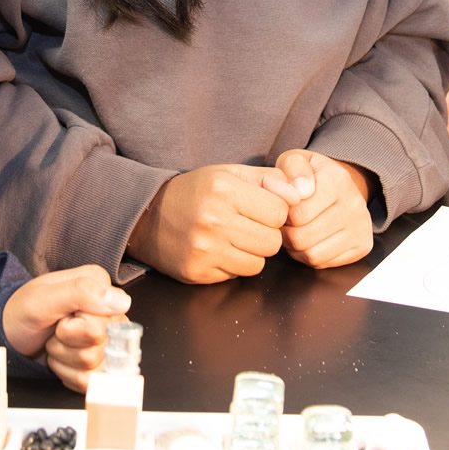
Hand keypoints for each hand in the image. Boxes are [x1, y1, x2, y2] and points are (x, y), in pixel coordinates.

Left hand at [0, 266, 131, 391]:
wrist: (9, 333)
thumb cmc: (22, 311)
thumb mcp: (42, 297)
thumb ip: (82, 292)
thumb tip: (121, 302)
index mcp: (100, 288)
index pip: (102, 323)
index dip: (73, 327)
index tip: (60, 317)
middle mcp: (108, 313)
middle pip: (98, 346)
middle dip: (65, 342)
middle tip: (53, 329)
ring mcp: (106, 340)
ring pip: (94, 365)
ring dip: (63, 357)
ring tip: (54, 341)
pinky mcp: (99, 363)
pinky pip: (91, 381)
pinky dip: (67, 373)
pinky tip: (60, 358)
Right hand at [127, 164, 290, 283]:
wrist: (147, 217)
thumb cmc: (195, 192)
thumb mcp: (230, 173)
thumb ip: (270, 179)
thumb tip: (302, 194)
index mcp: (224, 190)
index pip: (280, 212)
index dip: (274, 211)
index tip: (259, 208)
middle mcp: (213, 220)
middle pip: (273, 241)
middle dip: (265, 234)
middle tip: (245, 225)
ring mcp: (204, 250)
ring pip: (259, 263)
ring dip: (251, 253)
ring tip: (232, 238)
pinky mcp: (197, 273)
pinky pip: (237, 276)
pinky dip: (233, 266)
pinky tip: (218, 251)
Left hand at [265, 149, 373, 268]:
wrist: (338, 186)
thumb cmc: (309, 177)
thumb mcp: (295, 160)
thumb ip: (290, 168)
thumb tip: (298, 191)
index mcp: (337, 180)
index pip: (298, 213)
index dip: (282, 214)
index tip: (284, 207)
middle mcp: (354, 204)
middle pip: (302, 237)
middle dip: (287, 233)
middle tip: (287, 222)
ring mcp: (361, 227)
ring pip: (312, 255)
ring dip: (296, 248)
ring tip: (297, 231)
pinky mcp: (362, 246)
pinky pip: (323, 264)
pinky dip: (309, 256)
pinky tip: (310, 240)